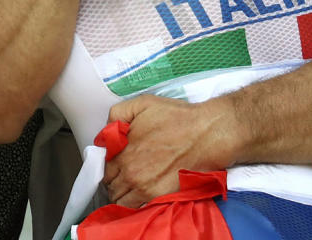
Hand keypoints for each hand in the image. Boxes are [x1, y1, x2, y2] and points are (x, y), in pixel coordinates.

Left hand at [102, 95, 230, 207]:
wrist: (207, 133)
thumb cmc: (178, 118)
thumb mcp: (143, 103)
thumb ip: (117, 114)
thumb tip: (106, 130)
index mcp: (123, 151)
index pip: (104, 168)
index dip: (109, 166)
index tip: (116, 165)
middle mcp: (131, 172)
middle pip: (111, 186)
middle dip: (115, 182)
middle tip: (124, 177)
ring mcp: (144, 187)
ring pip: (120, 201)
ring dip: (123, 195)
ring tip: (133, 188)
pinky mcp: (159, 197)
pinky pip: (137, 208)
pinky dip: (136, 204)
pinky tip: (142, 195)